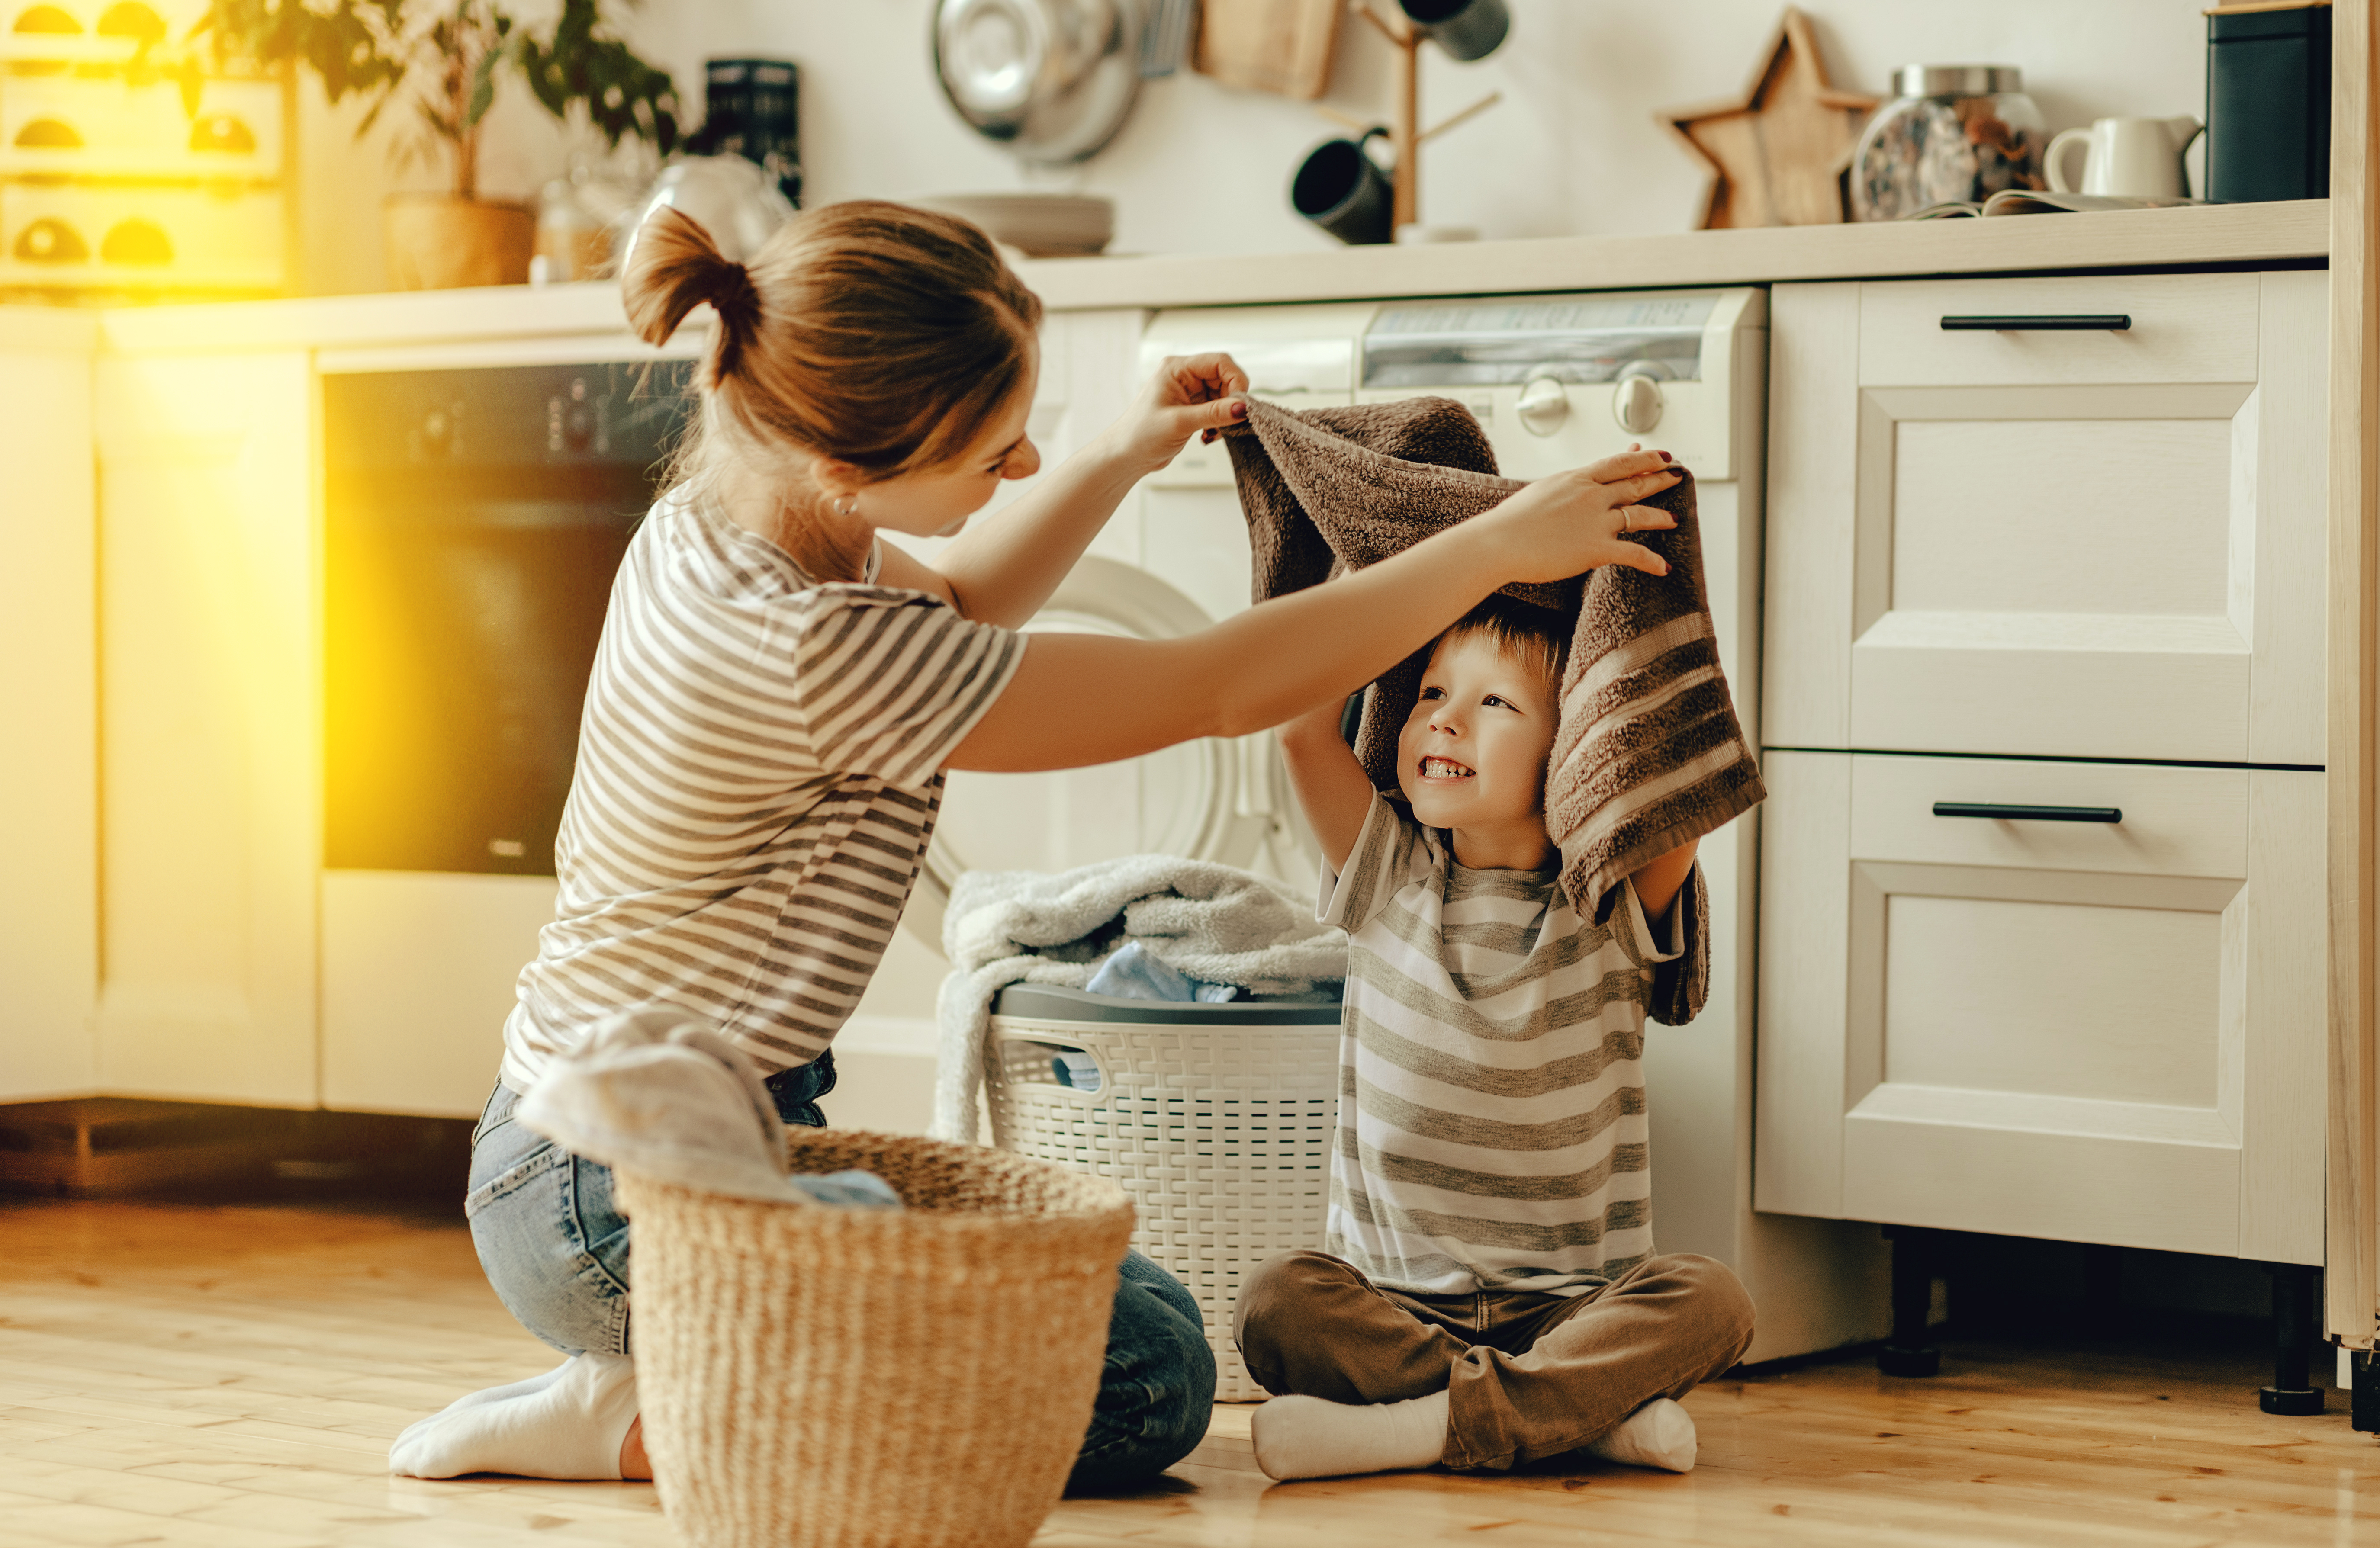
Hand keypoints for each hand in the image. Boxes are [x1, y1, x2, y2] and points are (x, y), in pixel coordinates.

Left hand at [1100, 353, 1251, 475]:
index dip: (1235, 380)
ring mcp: (1189, 392)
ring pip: (1224, 396)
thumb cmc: (1140, 436)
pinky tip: (1207, 436)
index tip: (1241, 405)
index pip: (1219, 362)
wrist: (1125, 457)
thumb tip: (1243, 407)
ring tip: (1212, 433)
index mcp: (1176, 368)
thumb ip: (1214, 413)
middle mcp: (1184, 376)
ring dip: (1225, 416)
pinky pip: (1218, 410)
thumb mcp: (1180, 423)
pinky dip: (1220, 424)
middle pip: (1225, 378)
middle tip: (1229, 422)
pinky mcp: (1193, 409)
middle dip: (1231, 401)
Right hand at [1466, 445, 1680, 584]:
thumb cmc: (1509, 522)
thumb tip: (1570, 486)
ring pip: (1640, 514)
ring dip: (1660, 517)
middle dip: (1659, 478)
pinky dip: (1651, 561)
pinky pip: (1633, 554)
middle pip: (1634, 483)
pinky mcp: (1596, 548)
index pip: (1618, 463)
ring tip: (1674, 519)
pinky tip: (1663, 568)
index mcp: (1576, 479)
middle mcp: (1591, 495)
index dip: (1643, 458)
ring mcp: (1596, 521)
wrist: (1499, 542)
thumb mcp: (1540, 491)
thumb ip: (1564, 487)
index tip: (1659, 455)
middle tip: (1677, 475)